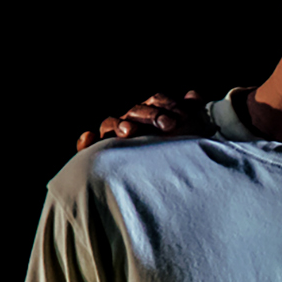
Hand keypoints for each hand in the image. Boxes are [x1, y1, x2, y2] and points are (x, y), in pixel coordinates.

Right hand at [77, 89, 207, 149]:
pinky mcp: (100, 155)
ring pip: (110, 124)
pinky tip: (89, 139)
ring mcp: (114, 137)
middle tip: (169, 125)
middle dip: (152, 116)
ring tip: (130, 131)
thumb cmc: (176, 156)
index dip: (168, 105)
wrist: (166, 186)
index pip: (156, 101)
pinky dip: (86, 141)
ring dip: (119, 124)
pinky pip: (88, 146)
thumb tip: (194, 96)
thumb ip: (190, 114)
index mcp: (151, 115)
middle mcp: (132, 123)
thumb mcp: (187, 134)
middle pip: (135, 111)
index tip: (183, 117)